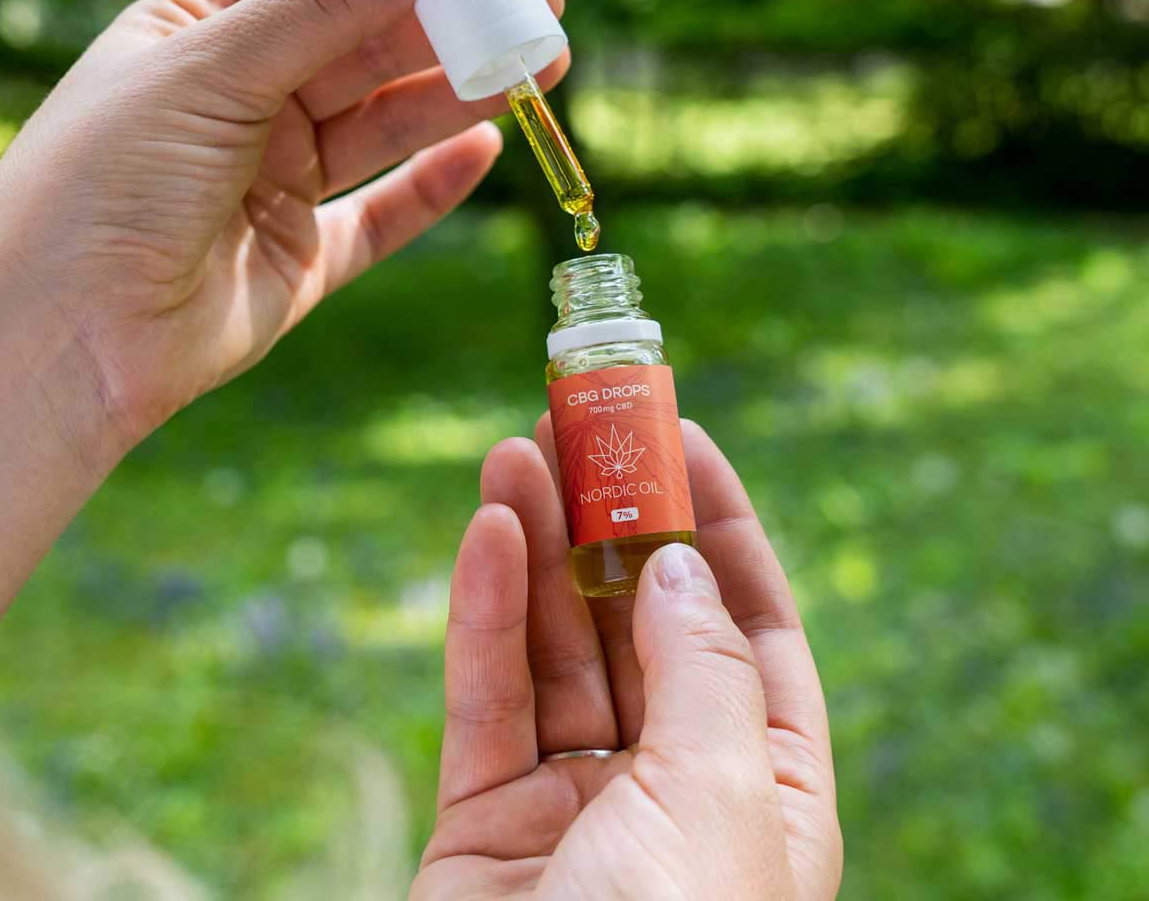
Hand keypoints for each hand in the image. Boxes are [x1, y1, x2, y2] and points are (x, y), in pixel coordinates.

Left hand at [0, 0, 566, 436]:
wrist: (59, 341)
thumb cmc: (103, 185)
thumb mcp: (209, 70)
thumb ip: (324, 6)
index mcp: (194, 29)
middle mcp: (236, 98)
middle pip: (360, 39)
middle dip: (448, 19)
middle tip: (536, 5)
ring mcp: (269, 180)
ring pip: (383, 122)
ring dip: (460, 91)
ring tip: (543, 64)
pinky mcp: (297, 259)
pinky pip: (382, 214)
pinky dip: (434, 184)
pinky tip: (489, 147)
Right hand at [413, 418, 840, 899]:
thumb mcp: (718, 799)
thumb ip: (701, 671)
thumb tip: (680, 564)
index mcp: (765, 795)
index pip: (754, 633)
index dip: (719, 531)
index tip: (680, 439)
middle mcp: (675, 791)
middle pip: (642, 627)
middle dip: (610, 523)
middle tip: (574, 428)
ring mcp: (576, 805)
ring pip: (556, 651)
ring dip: (538, 550)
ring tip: (513, 454)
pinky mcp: (485, 818)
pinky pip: (488, 697)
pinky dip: (483, 615)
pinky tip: (488, 534)